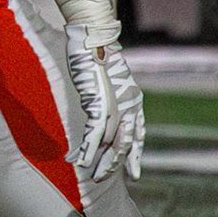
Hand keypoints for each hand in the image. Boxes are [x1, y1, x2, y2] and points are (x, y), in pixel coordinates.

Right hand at [64, 24, 144, 180]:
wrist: (93, 37)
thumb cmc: (96, 52)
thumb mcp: (108, 76)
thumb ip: (108, 92)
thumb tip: (100, 99)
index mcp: (133, 100)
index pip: (137, 134)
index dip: (135, 155)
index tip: (133, 173)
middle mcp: (129, 107)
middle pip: (124, 144)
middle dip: (115, 165)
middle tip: (105, 179)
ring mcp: (115, 107)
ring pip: (110, 143)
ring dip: (101, 162)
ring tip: (93, 177)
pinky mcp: (99, 105)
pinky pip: (94, 133)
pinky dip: (86, 148)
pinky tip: (79, 160)